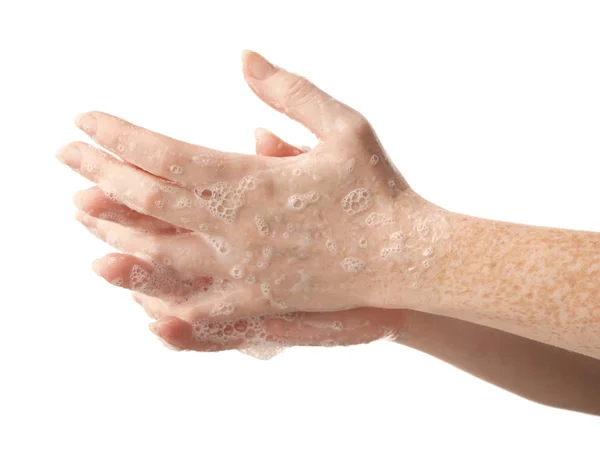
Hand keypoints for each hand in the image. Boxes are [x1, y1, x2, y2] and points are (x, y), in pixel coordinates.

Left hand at [58, 51, 448, 318]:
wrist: (405, 258)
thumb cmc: (379, 189)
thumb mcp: (343, 125)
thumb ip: (290, 91)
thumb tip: (243, 58)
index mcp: (253, 181)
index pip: (166, 155)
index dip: (119, 136)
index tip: (85, 120)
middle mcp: (238, 228)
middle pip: (149, 201)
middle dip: (101, 174)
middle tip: (65, 155)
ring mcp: (244, 270)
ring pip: (159, 252)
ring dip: (113, 228)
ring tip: (81, 210)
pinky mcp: (257, 302)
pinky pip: (193, 301)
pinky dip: (156, 291)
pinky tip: (128, 283)